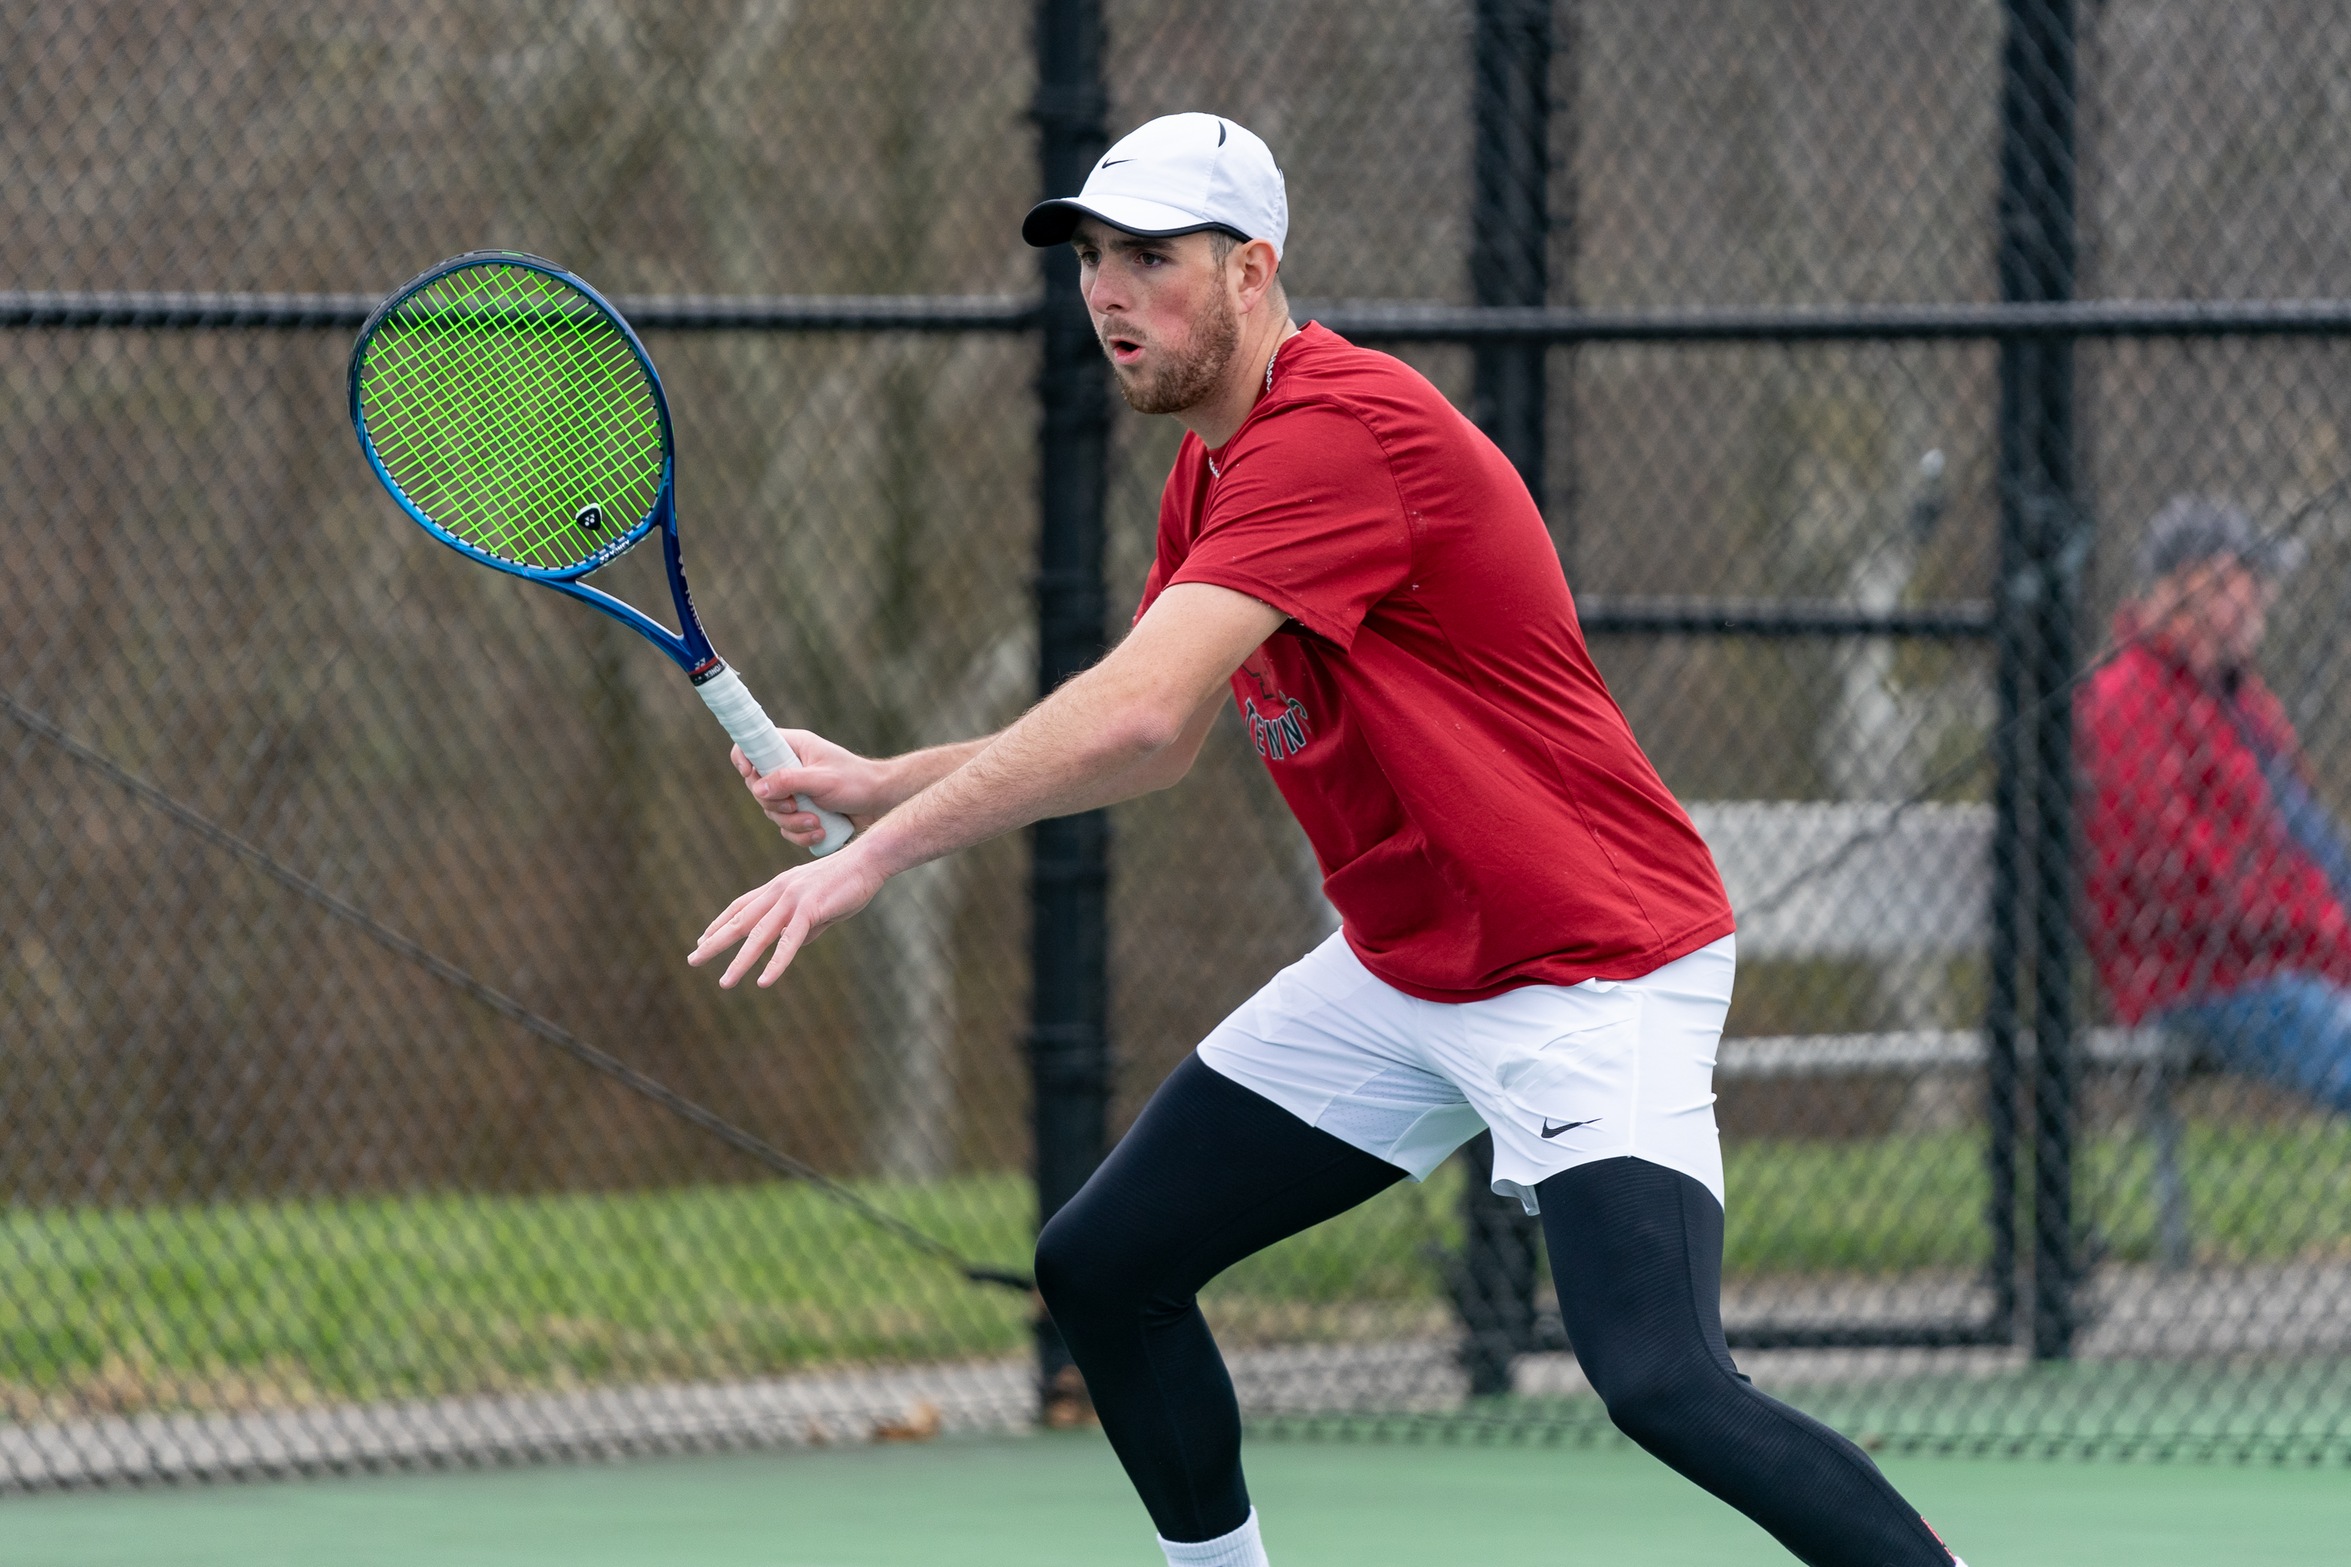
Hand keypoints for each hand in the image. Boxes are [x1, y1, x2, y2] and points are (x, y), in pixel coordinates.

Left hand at [688, 841, 885, 987]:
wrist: (870, 859)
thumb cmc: (849, 880)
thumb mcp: (821, 905)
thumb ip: (805, 924)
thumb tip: (794, 945)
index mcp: (779, 887)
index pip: (740, 906)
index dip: (719, 923)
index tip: (703, 939)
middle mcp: (779, 891)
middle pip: (739, 920)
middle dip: (715, 942)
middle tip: (693, 959)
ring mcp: (792, 899)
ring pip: (759, 935)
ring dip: (740, 961)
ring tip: (725, 982)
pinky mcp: (810, 909)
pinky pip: (789, 941)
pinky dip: (775, 962)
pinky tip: (764, 980)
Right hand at [731, 729, 890, 849]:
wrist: (881, 803)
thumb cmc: (856, 782)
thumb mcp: (822, 779)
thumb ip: (789, 781)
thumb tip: (758, 788)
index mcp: (792, 747)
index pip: (753, 745)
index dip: (744, 759)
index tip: (750, 775)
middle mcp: (789, 767)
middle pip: (758, 787)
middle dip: (776, 804)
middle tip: (796, 806)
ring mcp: (795, 791)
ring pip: (772, 812)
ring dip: (792, 823)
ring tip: (817, 823)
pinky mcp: (802, 812)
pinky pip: (787, 828)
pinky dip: (801, 834)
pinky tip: (821, 833)